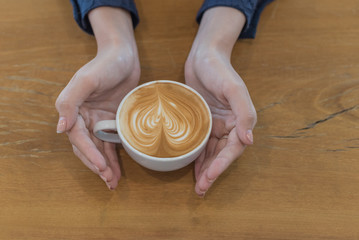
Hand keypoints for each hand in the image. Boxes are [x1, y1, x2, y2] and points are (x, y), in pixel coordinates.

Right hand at [55, 7, 139, 189]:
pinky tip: (118, 170)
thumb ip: (70, 102)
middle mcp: (85, 118)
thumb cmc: (105, 65)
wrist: (124, 56)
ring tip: (113, 182)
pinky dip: (114, 157)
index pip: (79, 138)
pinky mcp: (113, 122)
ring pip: (100, 149)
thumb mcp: (86, 80)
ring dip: (105, 166)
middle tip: (108, 180)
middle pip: (88, 148)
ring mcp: (100, 121)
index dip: (89, 154)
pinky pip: (112, 143)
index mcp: (74, 110)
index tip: (101, 167)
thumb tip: (60, 129)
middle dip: (97, 165)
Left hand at [185, 7, 256, 196]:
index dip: (222, 164)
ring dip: (205, 169)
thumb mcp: (233, 88)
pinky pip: (201, 143)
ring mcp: (215, 124)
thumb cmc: (219, 69)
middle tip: (201, 190)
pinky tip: (192, 168)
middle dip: (212, 173)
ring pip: (211, 152)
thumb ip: (244, 113)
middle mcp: (229, 125)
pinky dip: (197, 157)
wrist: (203, 55)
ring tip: (198, 187)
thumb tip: (249, 140)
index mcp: (240, 120)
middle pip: (222, 155)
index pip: (233, 148)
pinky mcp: (202, 121)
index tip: (209, 177)